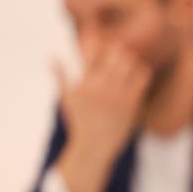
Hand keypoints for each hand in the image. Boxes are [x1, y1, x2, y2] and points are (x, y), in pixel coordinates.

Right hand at [54, 45, 150, 191]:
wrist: (95, 146)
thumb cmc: (80, 121)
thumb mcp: (67, 99)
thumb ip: (60, 76)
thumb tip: (51, 57)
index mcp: (85, 83)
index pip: (91, 54)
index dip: (97, 44)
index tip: (100, 44)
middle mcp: (102, 88)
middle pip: (116, 56)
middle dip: (118, 52)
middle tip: (119, 53)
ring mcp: (118, 96)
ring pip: (131, 66)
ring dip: (131, 61)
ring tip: (129, 63)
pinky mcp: (132, 104)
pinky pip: (141, 81)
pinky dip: (141, 73)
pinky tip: (138, 74)